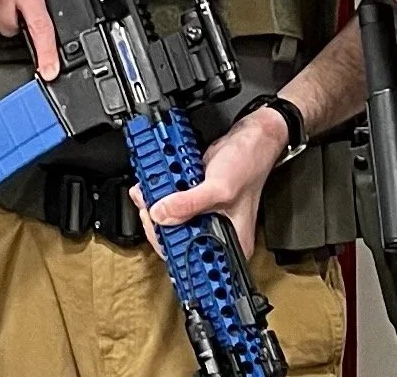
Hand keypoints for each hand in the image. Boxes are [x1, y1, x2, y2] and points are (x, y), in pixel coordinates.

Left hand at [130, 104, 287, 255]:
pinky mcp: (196, 202)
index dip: (169, 245)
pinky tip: (152, 187)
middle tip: (147, 207)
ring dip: (154, 208)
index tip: (154, 226)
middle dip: (157, 223)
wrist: (249, 140)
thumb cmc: (247, 165)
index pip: (194, 258)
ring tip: (146, 194)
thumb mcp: (220, 187)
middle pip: (178, 241)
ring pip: (173, 223)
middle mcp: (218, 234)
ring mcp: (205, 218)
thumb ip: (190, 202)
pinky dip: (159, 196)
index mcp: (232, 243)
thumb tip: (161, 214)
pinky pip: (173, 205)